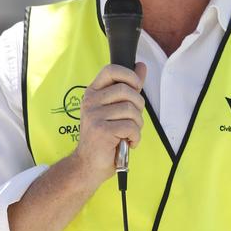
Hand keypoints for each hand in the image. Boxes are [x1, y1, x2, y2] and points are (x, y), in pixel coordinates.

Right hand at [71, 62, 146, 184]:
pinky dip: (136, 137)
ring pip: (131, 110)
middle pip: (126, 90)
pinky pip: (131, 126)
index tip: (136, 87)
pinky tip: (129, 142)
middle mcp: (90, 101)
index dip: (129, 75)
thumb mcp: (116, 108)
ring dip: (138, 124)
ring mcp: (94, 115)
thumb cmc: (105, 136)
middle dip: (138, 105)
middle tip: (134, 119)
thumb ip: (129, 87)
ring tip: (129, 133)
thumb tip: (141, 66)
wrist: (89, 164)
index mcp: (93, 92)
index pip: (111, 69)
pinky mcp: (101, 130)